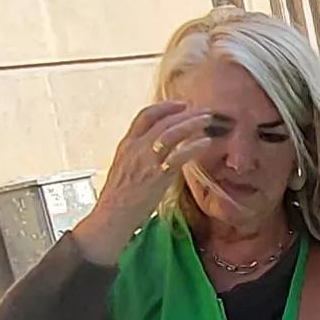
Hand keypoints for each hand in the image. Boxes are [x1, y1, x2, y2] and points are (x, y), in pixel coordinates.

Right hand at [82, 101, 215, 249]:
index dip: (165, 107)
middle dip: (186, 113)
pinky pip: (179, 156)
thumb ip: (137, 152)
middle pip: (164, 122)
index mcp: (127, 144)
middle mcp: (136, 148)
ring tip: (207, 121)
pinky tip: (205, 143)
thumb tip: (156, 145)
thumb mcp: (123, 166)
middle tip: (204, 110)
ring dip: (192, 124)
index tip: (182, 104)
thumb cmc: (119, 196)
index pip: (145, 115)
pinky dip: (193, 147)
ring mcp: (147, 161)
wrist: (112, 216)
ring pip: (172, 134)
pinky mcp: (158, 177)